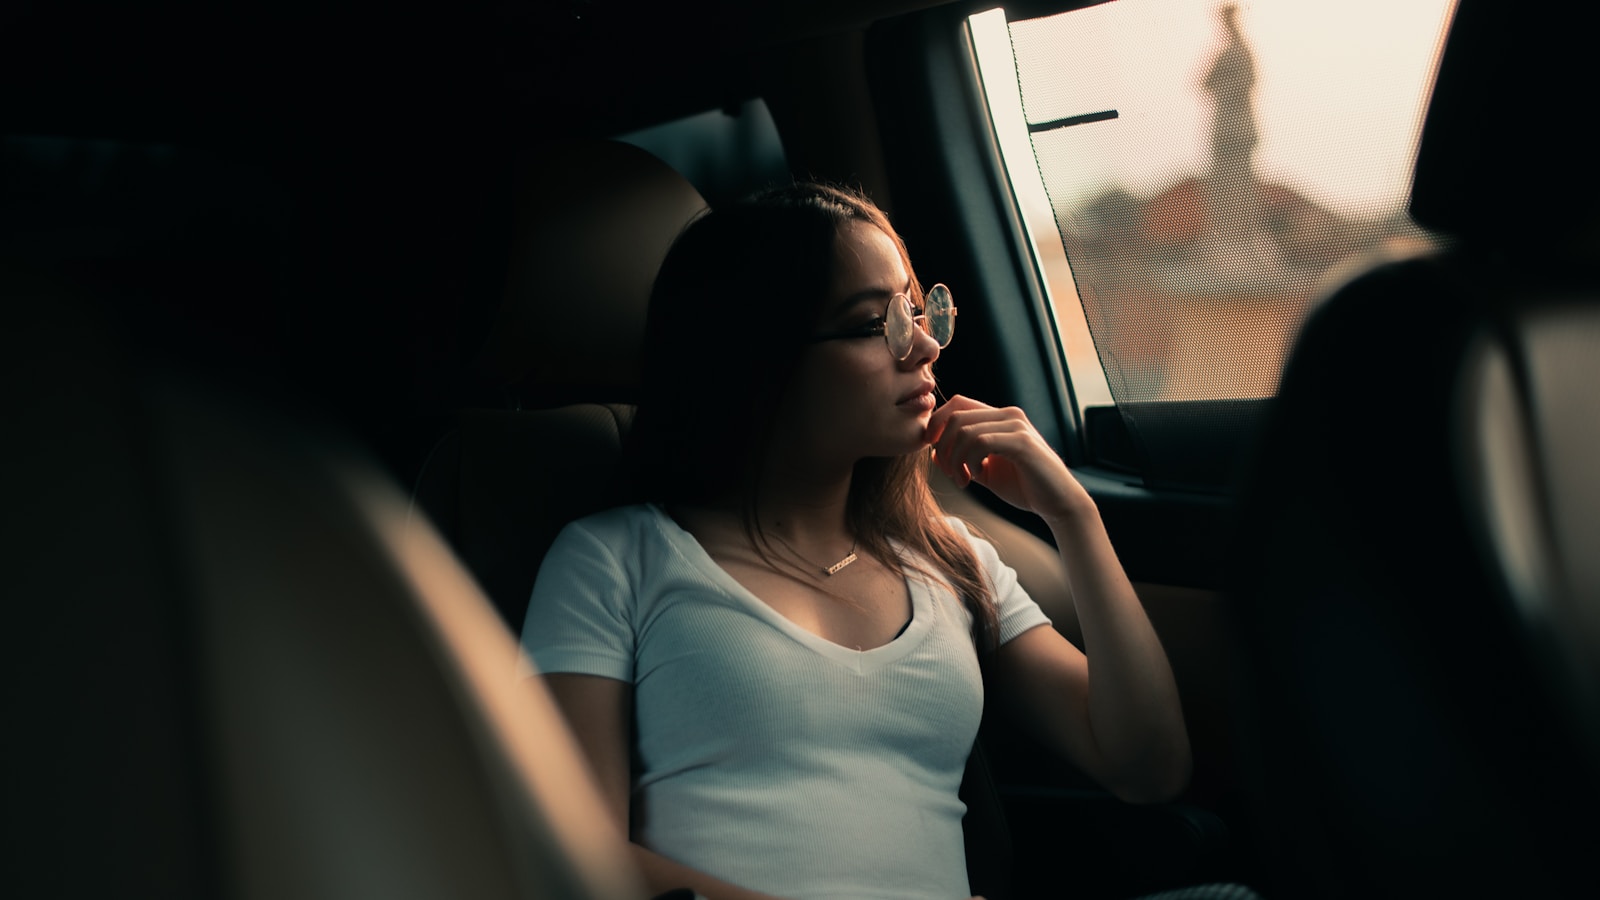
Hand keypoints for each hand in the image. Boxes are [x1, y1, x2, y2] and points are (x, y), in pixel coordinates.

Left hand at [925, 395, 1088, 523]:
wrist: (1058, 503)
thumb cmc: (1024, 487)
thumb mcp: (985, 473)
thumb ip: (962, 460)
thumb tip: (933, 453)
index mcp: (999, 418)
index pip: (957, 404)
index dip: (937, 424)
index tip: (933, 451)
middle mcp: (1008, 415)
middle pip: (956, 415)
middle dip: (942, 446)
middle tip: (950, 473)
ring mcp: (1016, 426)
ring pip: (965, 430)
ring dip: (954, 459)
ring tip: (962, 480)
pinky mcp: (1022, 442)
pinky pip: (981, 442)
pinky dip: (969, 460)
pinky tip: (975, 476)